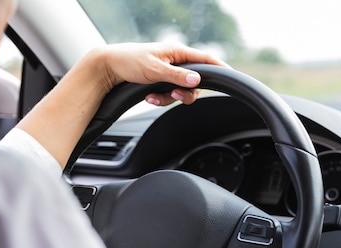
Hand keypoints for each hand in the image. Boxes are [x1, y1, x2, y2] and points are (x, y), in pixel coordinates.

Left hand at [15, 41, 228, 169]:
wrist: (107, 67)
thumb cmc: (129, 61)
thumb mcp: (154, 70)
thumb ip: (177, 76)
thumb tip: (197, 81)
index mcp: (177, 53)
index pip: (206, 60)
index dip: (221, 68)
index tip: (232, 76)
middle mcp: (175, 62)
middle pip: (194, 84)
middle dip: (184, 94)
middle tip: (173, 97)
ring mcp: (168, 72)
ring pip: (180, 93)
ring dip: (168, 99)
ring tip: (152, 97)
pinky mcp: (160, 81)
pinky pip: (168, 96)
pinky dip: (159, 100)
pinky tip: (148, 97)